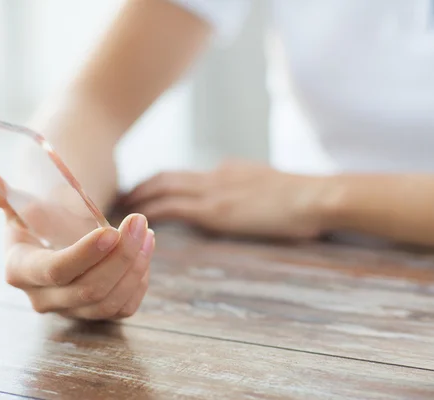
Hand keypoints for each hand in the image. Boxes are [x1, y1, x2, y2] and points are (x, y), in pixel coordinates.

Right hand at [0, 167, 153, 319]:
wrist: (55, 236)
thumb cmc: (38, 217)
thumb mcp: (20, 202)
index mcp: (21, 270)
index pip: (54, 271)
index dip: (84, 255)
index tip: (111, 231)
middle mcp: (43, 298)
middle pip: (89, 290)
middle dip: (121, 257)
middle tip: (140, 222)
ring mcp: (71, 310)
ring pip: (110, 302)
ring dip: (135, 268)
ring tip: (146, 233)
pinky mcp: (94, 313)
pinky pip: (124, 307)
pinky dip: (139, 282)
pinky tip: (145, 254)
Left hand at [124, 160, 330, 238]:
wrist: (314, 196)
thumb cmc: (301, 198)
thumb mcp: (268, 187)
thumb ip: (247, 190)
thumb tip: (236, 201)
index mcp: (227, 171)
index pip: (183, 175)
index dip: (158, 182)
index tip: (142, 191)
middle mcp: (214, 176)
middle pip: (165, 176)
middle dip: (140, 186)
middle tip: (119, 198)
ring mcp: (214, 191)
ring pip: (162, 188)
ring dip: (139, 197)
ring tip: (119, 209)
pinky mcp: (216, 210)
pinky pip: (173, 207)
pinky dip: (151, 212)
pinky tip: (138, 221)